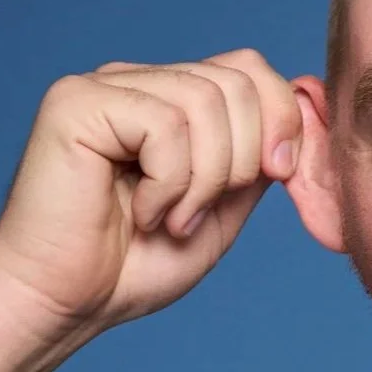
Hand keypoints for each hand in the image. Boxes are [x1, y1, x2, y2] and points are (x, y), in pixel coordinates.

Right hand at [0, 49, 303, 337]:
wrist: (68, 303)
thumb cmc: (135, 265)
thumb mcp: (222, 210)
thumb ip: (256, 161)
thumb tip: (302, 113)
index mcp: (173, 100)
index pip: (250, 69)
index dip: (282, 119)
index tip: (279, 175)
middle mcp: (139, 81)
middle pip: (238, 80)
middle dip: (244, 158)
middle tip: (203, 212)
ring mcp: (106, 86)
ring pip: (205, 101)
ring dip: (204, 180)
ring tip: (171, 219)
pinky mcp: (78, 103)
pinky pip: (165, 125)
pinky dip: (169, 184)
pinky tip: (141, 213)